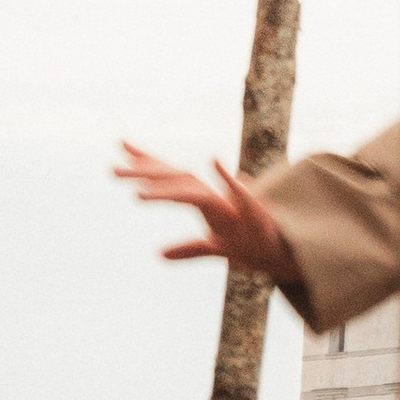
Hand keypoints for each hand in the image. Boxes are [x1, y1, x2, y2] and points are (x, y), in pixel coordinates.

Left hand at [114, 142, 298, 289]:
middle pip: (175, 177)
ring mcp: (230, 202)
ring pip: (194, 192)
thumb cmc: (253, 242)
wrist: (286, 248)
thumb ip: (189, 249)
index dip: (146, 163)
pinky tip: (214, 161)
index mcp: (205, 199)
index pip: (171, 175)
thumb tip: (159, 254)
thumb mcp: (217, 247)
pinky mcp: (251, 211)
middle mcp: (214, 194)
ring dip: (168, 190)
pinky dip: (226, 178)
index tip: (120, 146)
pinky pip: (237, 194)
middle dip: (145, 170)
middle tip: (113, 167)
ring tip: (137, 195)